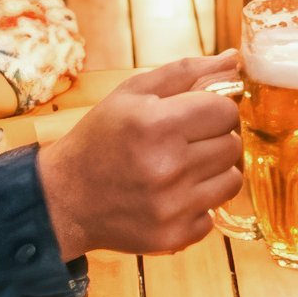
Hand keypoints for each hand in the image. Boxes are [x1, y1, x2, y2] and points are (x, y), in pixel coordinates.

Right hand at [38, 52, 242, 258]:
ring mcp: (173, 206)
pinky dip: (199, 203)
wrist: (65, 199)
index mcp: (157, 124)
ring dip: (213, 171)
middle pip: (232, 144)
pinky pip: (214, 214)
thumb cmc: (101, 138)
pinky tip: (172, 195)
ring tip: (182, 167)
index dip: (214, 108)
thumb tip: (232, 60)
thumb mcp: (132, 93)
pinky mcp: (175, 235)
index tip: (196, 114)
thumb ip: (186, 72)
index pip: (226, 110)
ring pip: (232, 180)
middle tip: (185, 141)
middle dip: (214, 138)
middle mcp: (168, 166)